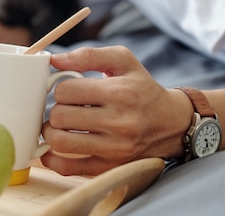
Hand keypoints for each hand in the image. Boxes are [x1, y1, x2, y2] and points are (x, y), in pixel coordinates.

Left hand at [41, 46, 192, 175]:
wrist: (172, 123)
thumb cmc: (142, 88)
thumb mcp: (123, 61)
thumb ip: (88, 55)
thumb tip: (55, 60)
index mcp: (119, 92)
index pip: (66, 91)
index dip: (60, 88)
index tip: (68, 91)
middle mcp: (118, 122)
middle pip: (60, 117)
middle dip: (56, 110)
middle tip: (65, 108)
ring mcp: (114, 148)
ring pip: (61, 142)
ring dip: (52, 133)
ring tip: (60, 126)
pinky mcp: (110, 167)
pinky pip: (70, 169)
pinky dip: (53, 159)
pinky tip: (52, 149)